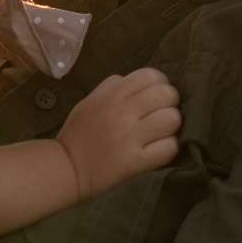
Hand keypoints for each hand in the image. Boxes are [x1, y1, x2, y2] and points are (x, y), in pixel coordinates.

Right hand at [54, 67, 180, 199]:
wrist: (67, 167)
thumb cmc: (78, 132)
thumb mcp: (90, 100)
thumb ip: (113, 87)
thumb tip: (137, 82)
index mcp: (112, 94)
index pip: (150, 75)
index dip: (161, 83)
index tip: (157, 95)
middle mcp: (123, 112)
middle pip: (166, 95)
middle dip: (172, 102)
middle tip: (164, 113)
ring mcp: (131, 137)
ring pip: (172, 120)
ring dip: (173, 126)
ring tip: (164, 132)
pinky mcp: (136, 161)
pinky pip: (169, 148)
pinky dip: (170, 148)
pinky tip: (161, 149)